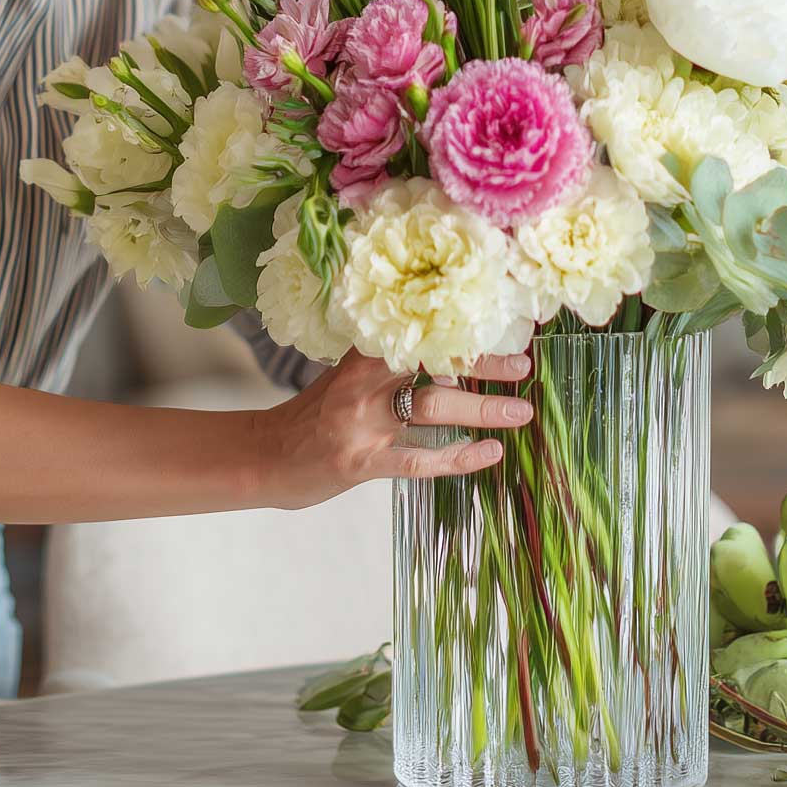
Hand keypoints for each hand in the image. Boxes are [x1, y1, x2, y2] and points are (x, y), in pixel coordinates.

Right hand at [253, 351, 533, 510]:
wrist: (263, 457)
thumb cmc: (313, 417)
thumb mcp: (347, 381)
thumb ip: (392, 372)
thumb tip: (456, 371)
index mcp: (361, 356)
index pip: (418, 331)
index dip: (462, 328)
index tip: (500, 324)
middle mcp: (361, 383)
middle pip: (430, 362)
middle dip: (482, 363)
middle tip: (523, 365)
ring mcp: (361, 423)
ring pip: (431, 408)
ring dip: (481, 409)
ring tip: (520, 412)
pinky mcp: (360, 462)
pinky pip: (418, 459)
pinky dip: (459, 457)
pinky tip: (490, 453)